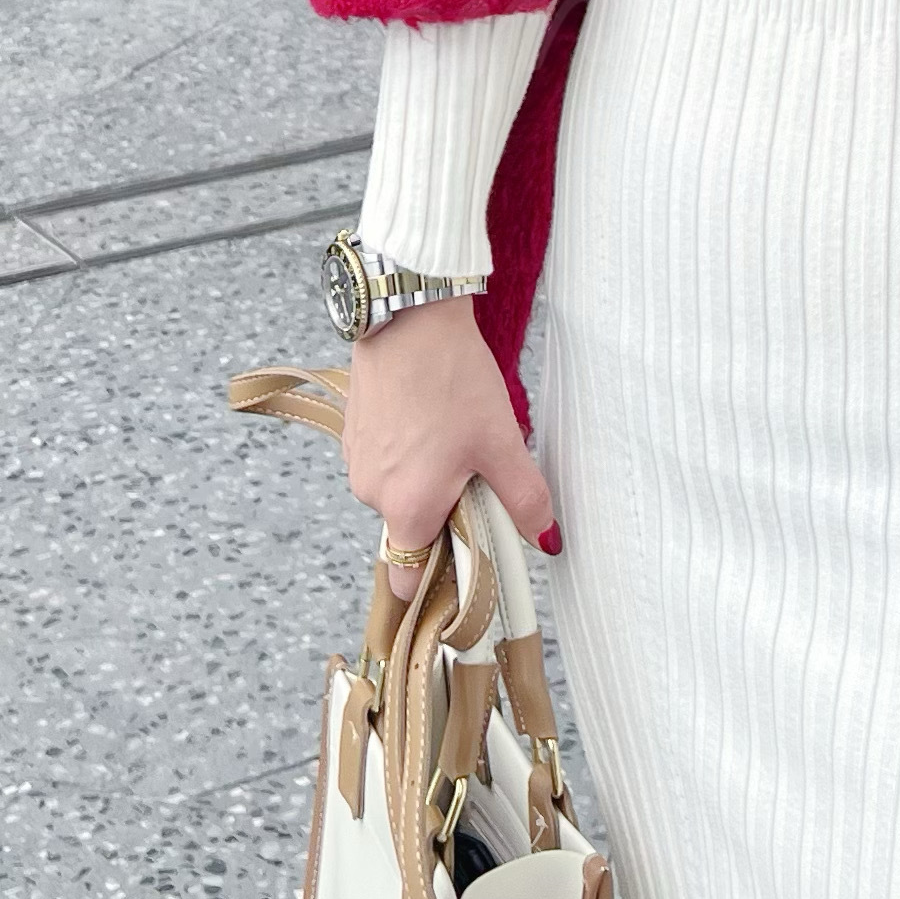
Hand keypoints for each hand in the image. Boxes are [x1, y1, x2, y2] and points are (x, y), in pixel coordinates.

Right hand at [343, 291, 558, 591]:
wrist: (408, 317)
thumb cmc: (451, 380)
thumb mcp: (500, 442)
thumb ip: (523, 499)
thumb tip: (546, 538)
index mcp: (408, 509)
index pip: (407, 581)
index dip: (437, 578)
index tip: (466, 558)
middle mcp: (372, 494)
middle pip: (410, 530)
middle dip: (444, 512)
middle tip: (474, 471)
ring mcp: (357, 462)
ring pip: (398, 493)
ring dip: (426, 479)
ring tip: (453, 434)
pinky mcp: (353, 433)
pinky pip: (385, 461)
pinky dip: (407, 452)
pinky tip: (429, 417)